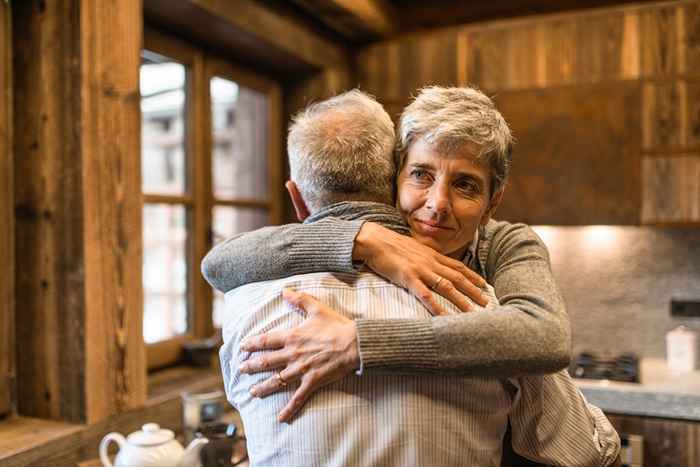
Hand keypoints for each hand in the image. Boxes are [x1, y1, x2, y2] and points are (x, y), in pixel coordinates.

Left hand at [239, 288, 359, 421]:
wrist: (355, 344)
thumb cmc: (336, 326)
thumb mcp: (317, 308)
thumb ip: (299, 299)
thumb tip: (284, 290)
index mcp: (292, 337)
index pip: (266, 341)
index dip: (252, 344)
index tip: (242, 347)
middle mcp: (293, 354)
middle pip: (266, 362)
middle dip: (251, 366)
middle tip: (240, 370)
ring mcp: (301, 369)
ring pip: (277, 380)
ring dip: (263, 387)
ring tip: (252, 392)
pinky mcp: (312, 381)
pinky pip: (298, 397)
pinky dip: (289, 409)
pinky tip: (280, 418)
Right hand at [353, 222, 487, 314]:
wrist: (374, 240)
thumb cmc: (390, 245)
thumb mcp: (413, 249)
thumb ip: (425, 257)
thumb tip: (433, 265)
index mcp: (432, 255)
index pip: (458, 266)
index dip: (472, 276)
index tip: (484, 284)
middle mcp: (431, 262)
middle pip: (457, 277)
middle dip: (473, 290)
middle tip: (486, 302)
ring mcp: (420, 270)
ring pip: (446, 286)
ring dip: (461, 300)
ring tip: (472, 312)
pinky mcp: (408, 278)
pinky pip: (425, 295)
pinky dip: (436, 306)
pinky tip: (443, 316)